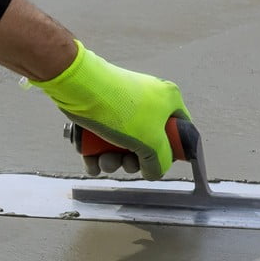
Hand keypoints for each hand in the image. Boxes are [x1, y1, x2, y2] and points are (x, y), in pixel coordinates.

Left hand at [32, 43, 191, 179]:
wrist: (79, 88)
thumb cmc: (121, 109)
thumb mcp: (151, 141)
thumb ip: (160, 161)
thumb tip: (156, 172)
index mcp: (168, 101)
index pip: (180, 131)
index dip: (171, 151)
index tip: (158, 162)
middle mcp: (147, 103)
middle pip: (147, 143)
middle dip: (133, 161)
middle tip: (126, 162)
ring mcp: (122, 108)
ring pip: (122, 145)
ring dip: (113, 161)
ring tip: (105, 160)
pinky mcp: (99, 114)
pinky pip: (102, 142)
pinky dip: (97, 156)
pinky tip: (92, 162)